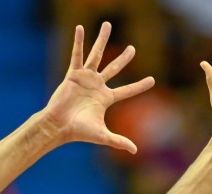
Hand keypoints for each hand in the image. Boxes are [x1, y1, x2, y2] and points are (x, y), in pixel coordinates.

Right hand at [43, 23, 154, 153]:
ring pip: (97, 55)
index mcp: (106, 99)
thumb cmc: (79, 131)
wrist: (59, 125)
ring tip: (107, 25)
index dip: (139, 86)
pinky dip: (78, 42)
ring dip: (101, 40)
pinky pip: (77, 55)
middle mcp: (97, 86)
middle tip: (132, 49)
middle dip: (124, 58)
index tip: (152, 80)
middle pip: (114, 68)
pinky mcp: (73, 74)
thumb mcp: (102, 135)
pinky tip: (80, 28)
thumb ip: (119, 140)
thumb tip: (135, 150)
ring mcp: (85, 78)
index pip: (127, 91)